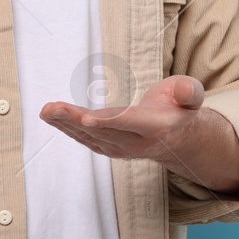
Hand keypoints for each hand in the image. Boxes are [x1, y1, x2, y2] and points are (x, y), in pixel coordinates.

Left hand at [40, 75, 238, 197]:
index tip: (87, 119)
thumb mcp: (192, 96)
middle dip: (74, 120)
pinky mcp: (108, 147)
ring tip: (45, 110)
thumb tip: (185, 91)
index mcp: (156, 127)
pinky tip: (52, 116)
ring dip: (64, 123)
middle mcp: (135, 142)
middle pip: (102, 130)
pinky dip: (67, 128)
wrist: (177, 138)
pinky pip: (85, 139)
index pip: (130, 124)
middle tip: (51, 109)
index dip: (108, 121)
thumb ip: (189, 92)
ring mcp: (120, 148)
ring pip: (89, 136)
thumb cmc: (180, 109)